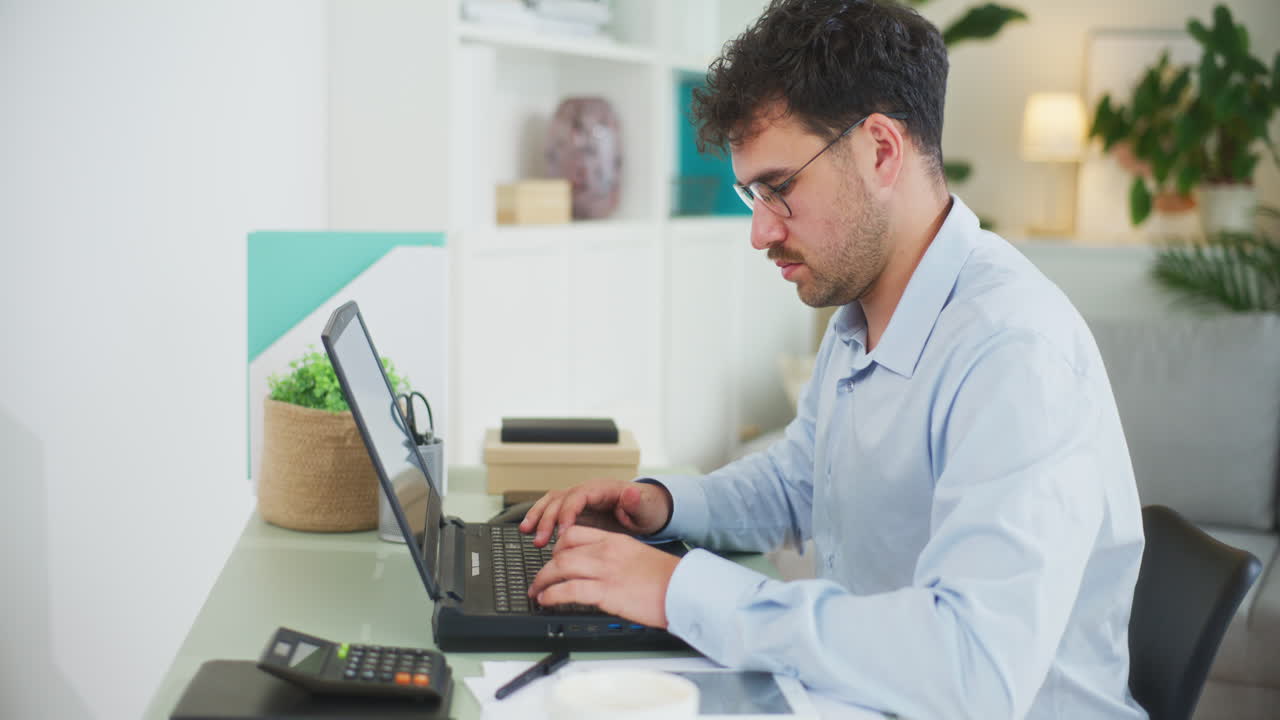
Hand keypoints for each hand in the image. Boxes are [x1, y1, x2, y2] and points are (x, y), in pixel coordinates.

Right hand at [519, 479, 672, 547]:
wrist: (646, 511)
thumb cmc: (645, 509)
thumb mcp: (646, 508)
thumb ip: (637, 502)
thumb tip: (631, 493)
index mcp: (603, 489)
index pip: (578, 496)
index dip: (567, 513)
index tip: (563, 533)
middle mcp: (587, 491)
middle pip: (560, 499)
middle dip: (548, 518)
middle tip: (541, 540)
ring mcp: (579, 499)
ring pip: (551, 501)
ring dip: (538, 516)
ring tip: (527, 532)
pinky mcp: (575, 509)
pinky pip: (553, 509)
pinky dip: (540, 518)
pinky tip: (530, 530)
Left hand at [527, 526, 680, 627]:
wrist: (684, 589)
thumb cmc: (668, 579)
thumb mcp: (639, 558)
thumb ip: (616, 560)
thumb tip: (601, 573)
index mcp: (615, 540)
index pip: (575, 534)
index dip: (558, 546)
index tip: (553, 558)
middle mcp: (606, 551)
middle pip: (562, 551)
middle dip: (545, 567)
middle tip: (539, 579)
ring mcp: (605, 571)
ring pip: (559, 567)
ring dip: (542, 581)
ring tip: (536, 592)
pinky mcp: (606, 592)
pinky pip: (568, 590)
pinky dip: (552, 595)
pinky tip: (547, 600)